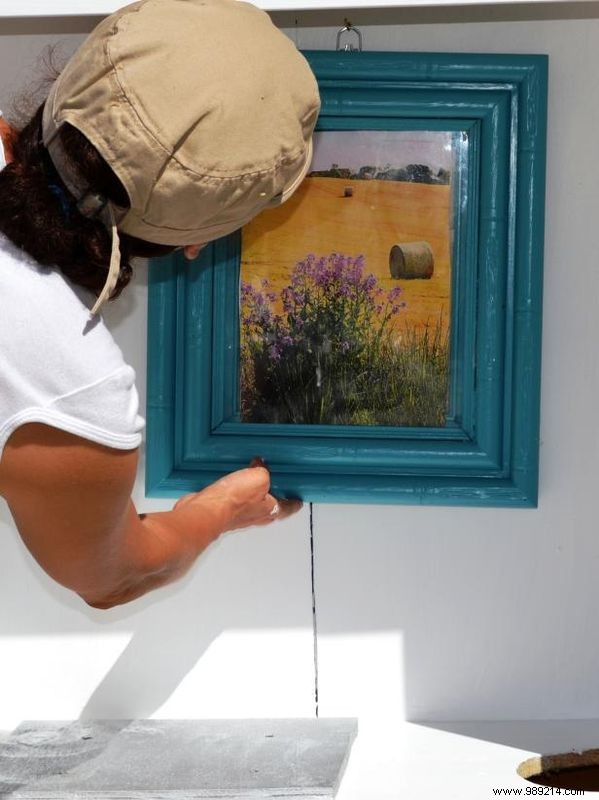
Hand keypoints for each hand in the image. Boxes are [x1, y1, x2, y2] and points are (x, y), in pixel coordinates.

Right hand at [174, 463, 301, 533]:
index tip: (299, 502)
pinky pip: (231, 501)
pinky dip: (233, 494)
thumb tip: (259, 465)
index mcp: (269, 509)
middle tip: (275, 488)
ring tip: (251, 482)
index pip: (288, 508)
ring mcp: (237, 516)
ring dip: (251, 495)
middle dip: (272, 498)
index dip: (294, 504)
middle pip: (268, 508)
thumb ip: (263, 471)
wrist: (205, 512)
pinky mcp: (221, 512)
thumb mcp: (259, 477)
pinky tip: (229, 484)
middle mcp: (254, 516)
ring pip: (249, 505)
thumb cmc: (233, 501)